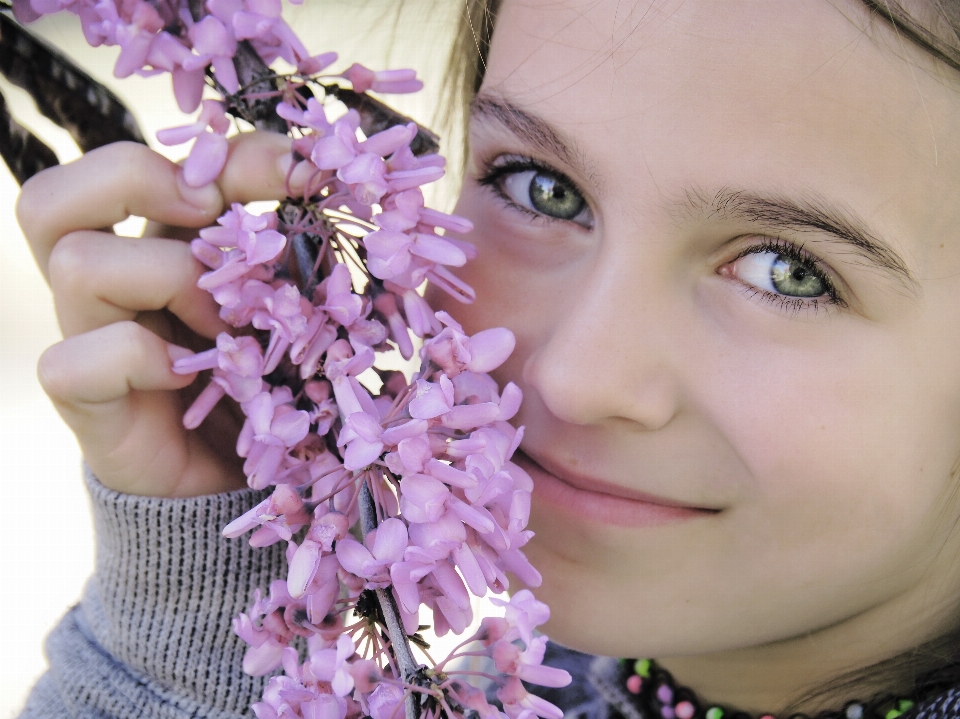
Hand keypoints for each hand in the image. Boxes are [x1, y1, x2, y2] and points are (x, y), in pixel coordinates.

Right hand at [16, 133, 299, 496]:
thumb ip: (281, 240)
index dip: (223, 153)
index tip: (305, 172)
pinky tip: (189, 377)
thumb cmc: (264, 378)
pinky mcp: (86, 401)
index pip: (154, 165)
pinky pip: (74, 362)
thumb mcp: (280, 299)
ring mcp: (87, 339)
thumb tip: (316, 170)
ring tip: (228, 328)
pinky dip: (140, 359)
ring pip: (75, 264)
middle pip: (53, 197)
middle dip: (137, 179)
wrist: (235, 478)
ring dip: (170, 282)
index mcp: (153, 246)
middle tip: (210, 212)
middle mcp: (108, 283)